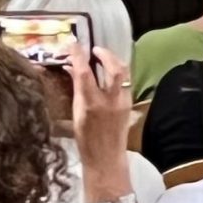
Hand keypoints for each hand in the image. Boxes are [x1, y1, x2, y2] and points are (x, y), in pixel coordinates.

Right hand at [70, 45, 133, 174]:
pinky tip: (109, 71)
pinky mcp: (130, 104)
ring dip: (113, 60)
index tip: (74, 44)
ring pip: (124, 73)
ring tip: (102, 57)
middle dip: (105, 54)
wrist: (106, 158)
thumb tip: (72, 69)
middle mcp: (110, 100)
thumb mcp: (75, 115)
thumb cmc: (85, 140)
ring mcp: (123, 101)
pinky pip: (126, 81)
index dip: (79, 56)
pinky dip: (118, 72)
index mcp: (91, 104)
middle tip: (93, 50)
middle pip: (114, 68)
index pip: (84, 73)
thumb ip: (76, 90)